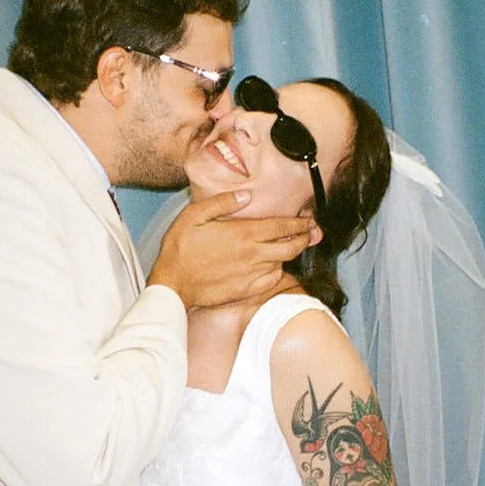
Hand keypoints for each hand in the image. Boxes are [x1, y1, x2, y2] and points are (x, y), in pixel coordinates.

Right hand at [147, 192, 314, 309]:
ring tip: (294, 245)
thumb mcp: (195, 215)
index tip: (309, 219)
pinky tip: (274, 265)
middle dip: (306, 238)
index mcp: (243, 233)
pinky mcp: (246, 290)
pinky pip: (271, 280)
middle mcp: (252, 254)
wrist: (172, 284)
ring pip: (282, 262)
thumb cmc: (180, 248)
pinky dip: (277, 271)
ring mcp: (251, 274)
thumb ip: (223, 203)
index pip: (282, 226)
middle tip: (312, 233)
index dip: (300, 222)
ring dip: (290, 253)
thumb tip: (246, 196)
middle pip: (291, 246)